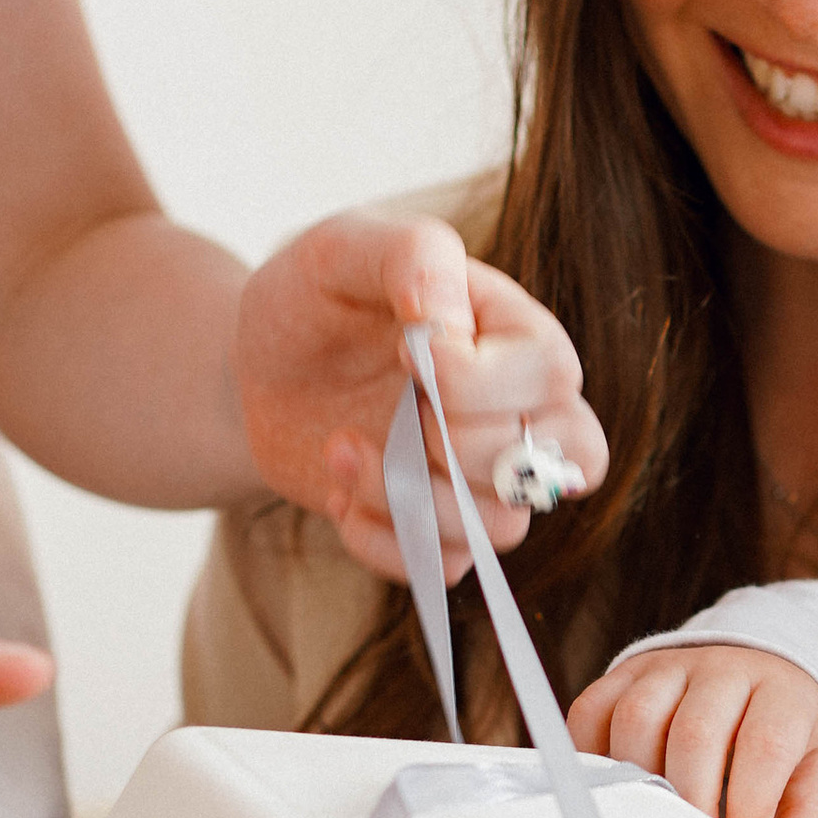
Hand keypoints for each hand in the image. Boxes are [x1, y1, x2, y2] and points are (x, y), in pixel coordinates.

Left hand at [234, 209, 607, 582]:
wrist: (265, 365)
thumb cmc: (316, 297)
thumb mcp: (346, 250)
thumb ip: (412, 257)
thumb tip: (445, 324)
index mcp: (516, 333)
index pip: (552, 375)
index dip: (475, 382)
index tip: (405, 354)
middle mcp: (521, 411)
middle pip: (539, 466)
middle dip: (443, 445)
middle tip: (387, 404)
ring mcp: (484, 477)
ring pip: (501, 530)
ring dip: (406, 498)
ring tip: (340, 448)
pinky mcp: (443, 526)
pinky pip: (445, 567)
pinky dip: (381, 538)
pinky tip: (340, 489)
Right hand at [569, 641, 817, 817]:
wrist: (758, 669)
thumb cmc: (782, 732)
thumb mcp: (812, 773)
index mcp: (781, 694)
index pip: (764, 743)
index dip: (750, 799)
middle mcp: (724, 671)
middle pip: (695, 731)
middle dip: (691, 798)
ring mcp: (670, 668)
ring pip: (637, 717)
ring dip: (639, 781)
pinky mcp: (626, 674)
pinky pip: (593, 709)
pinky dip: (592, 757)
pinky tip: (616, 792)